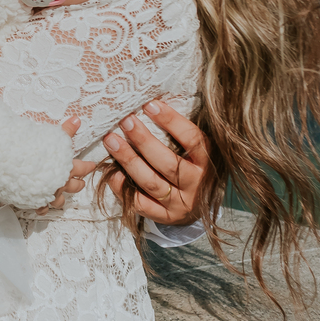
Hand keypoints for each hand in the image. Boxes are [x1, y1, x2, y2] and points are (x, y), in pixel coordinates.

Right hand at [39, 117, 94, 213]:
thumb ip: (66, 130)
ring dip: (61, 200)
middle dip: (78, 185)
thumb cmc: (35, 150)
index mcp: (67, 169)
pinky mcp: (35, 200)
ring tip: (61, 199)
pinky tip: (41, 208)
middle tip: (81, 183)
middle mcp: (60, 183)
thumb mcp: (54, 137)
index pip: (82, 168)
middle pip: (74, 187)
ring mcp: (48, 194)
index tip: (92, 166)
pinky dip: (42, 208)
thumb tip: (77, 120)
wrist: (16, 164)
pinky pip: (40, 208)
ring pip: (59, 201)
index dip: (88, 166)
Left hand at [102, 101, 206, 223]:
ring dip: (128, 160)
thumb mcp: (196, 150)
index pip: (192, 140)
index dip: (171, 121)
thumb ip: (182, 132)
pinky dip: (123, 187)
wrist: (199, 204)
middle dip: (143, 140)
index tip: (150, 105)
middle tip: (126, 121)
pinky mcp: (164, 216)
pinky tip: (111, 171)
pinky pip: (140, 204)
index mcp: (208, 163)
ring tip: (111, 140)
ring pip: (151, 182)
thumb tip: (153, 103)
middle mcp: (196, 185)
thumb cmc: (193, 165)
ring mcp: (180, 203)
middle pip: (168, 163)